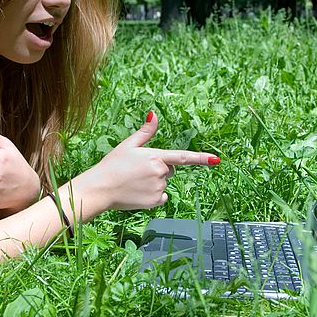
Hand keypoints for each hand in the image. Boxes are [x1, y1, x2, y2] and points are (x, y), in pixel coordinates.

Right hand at [86, 111, 219, 210]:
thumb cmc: (112, 165)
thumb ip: (145, 132)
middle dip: (159, 170)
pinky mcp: (155, 201)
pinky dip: (153, 196)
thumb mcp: (128, 145)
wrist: (100, 188)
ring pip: (164, 184)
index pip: (183, 157)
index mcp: (156, 156)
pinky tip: (138, 193)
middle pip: (169, 171)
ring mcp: (158, 188)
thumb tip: (154, 115)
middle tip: (138, 171)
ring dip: (153, 183)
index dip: (201, 158)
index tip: (216, 160)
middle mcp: (160, 172)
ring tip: (134, 182)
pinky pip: (161, 197)